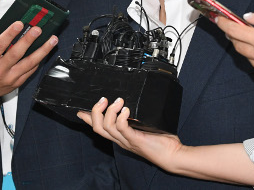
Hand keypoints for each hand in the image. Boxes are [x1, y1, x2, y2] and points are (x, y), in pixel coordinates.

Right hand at [0, 22, 57, 120]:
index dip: (10, 34)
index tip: (19, 23)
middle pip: (17, 53)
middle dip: (29, 40)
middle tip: (38, 29)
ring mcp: (9, 78)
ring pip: (29, 63)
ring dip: (43, 50)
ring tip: (52, 39)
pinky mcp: (16, 82)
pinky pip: (30, 70)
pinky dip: (39, 60)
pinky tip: (46, 51)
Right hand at [78, 98, 253, 184]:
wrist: (173, 155)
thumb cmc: (162, 141)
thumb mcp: (145, 126)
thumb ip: (137, 117)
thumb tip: (134, 103)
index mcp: (120, 136)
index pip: (99, 128)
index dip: (88, 119)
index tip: (80, 110)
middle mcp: (120, 140)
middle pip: (97, 128)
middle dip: (95, 112)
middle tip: (102, 99)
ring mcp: (126, 141)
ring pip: (106, 127)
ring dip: (109, 111)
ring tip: (118, 100)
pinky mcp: (135, 140)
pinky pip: (122, 129)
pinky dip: (121, 117)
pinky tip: (126, 110)